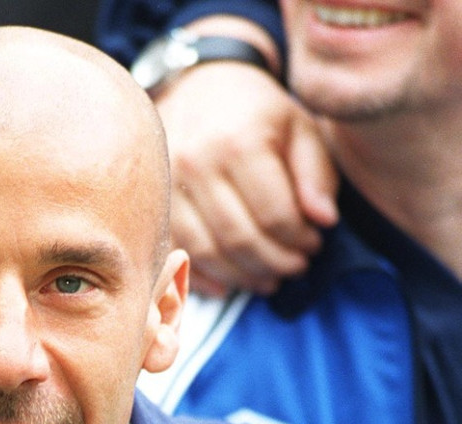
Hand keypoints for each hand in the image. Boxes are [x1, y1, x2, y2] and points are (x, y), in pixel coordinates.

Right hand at [156, 62, 338, 295]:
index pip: (275, 215)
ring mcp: (168, 187)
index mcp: (239, 142)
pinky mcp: (153, 204)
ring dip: (244, 276)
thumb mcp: (298, 128)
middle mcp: (197, 164)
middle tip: (296, 266)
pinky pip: (177, 254)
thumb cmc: (256, 113)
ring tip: (269, 277)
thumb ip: (316, 175)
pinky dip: (204, 278)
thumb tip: (324, 221)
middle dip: (275, 263)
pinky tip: (231, 283)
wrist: (197, 88)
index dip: (299, 240)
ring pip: (209, 253)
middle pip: (241, 239)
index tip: (314, 244)